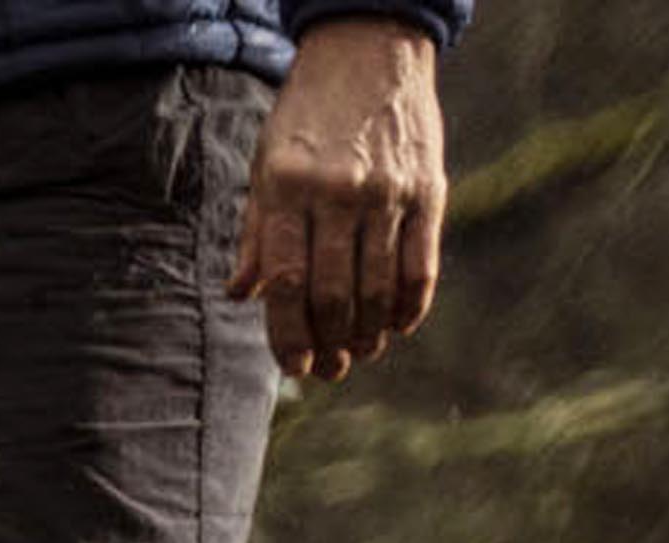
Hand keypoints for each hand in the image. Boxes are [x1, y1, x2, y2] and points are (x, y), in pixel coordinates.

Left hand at [230, 20, 445, 384]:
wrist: (369, 49)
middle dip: (331, 345)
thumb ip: (257, 233)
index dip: (289, 337)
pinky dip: (410, 307)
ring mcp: (387, 191)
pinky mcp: (427, 189)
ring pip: (378, 289)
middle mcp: (338, 191)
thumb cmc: (308, 118)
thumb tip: (240, 295)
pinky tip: (397, 325)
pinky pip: (420, 266)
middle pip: (334, 295)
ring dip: (370, 335)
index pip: (287, 284)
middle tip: (331, 367)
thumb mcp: (267, 166)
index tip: (296, 366)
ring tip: (362, 351)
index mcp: (288, 188)